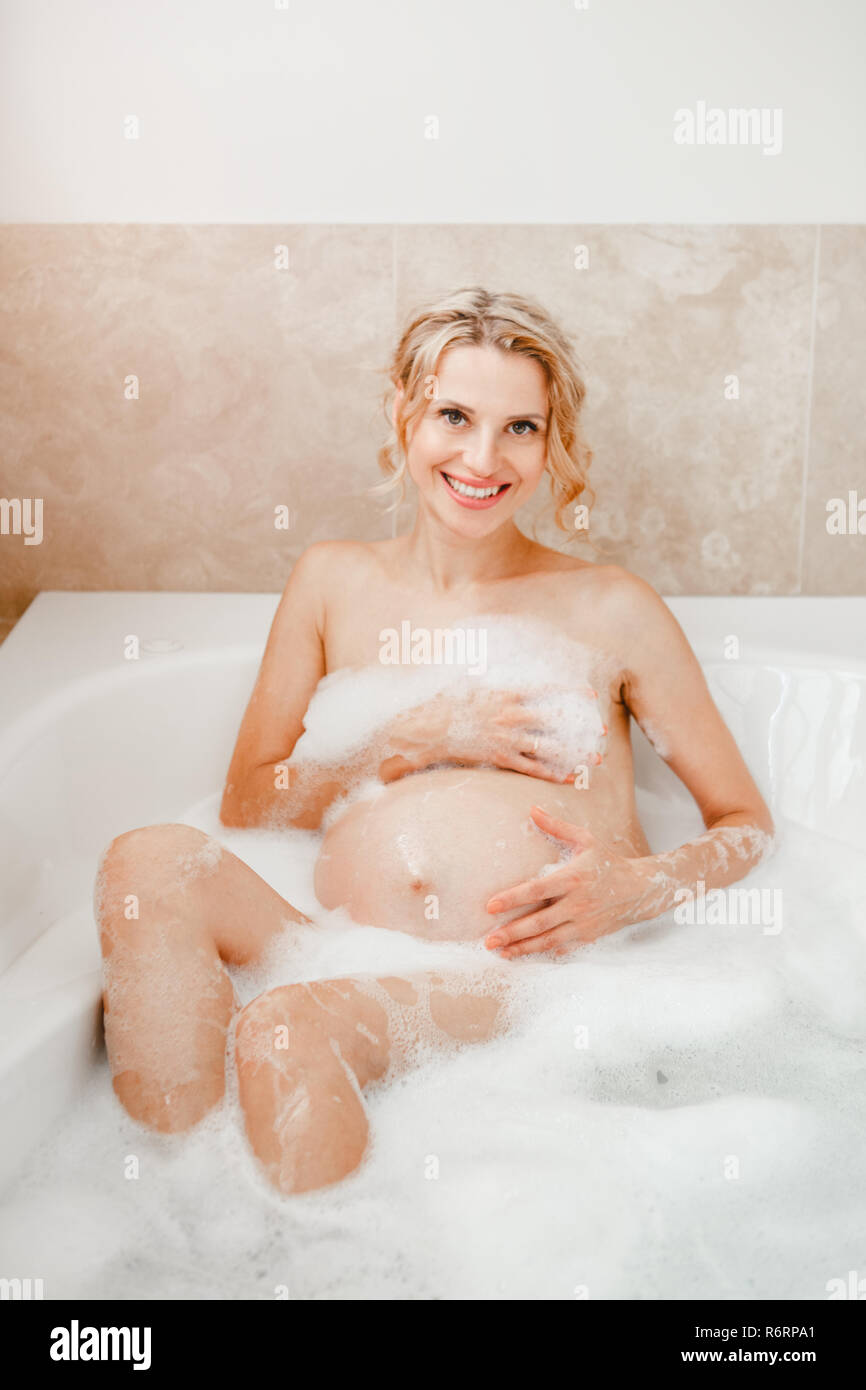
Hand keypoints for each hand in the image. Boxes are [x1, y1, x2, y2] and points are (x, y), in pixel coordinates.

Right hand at [388, 685, 596, 783]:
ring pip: (547, 748)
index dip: (570, 692)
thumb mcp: (467, 678)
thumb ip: (487, 669)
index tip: (590, 694)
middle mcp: (509, 716)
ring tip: (595, 760)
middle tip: (603, 731)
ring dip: (573, 754)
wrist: (425, 728)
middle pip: (554, 722)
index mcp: (505, 694)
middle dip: (580, 727)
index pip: (546, 690)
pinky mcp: (499, 758)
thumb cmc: (444, 702)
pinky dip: (551, 773)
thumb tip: (494, 656)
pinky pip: (531, 768)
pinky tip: (568, 778)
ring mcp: (505, 739)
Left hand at [483, 805, 655, 957]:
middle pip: (539, 922)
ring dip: (522, 947)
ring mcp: (583, 923)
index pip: (538, 890)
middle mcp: (577, 903)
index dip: (513, 899)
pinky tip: (523, 955)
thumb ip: (557, 827)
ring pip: (548, 940)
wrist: (639, 889)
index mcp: (573, 878)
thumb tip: (532, 809)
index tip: (490, 906)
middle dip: (512, 932)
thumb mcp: (586, 840)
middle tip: (488, 941)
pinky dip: (542, 953)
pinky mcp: (588, 936)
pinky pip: (562, 948)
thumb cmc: (608, 862)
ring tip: (500, 952)